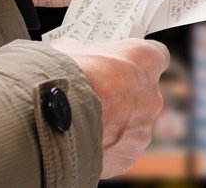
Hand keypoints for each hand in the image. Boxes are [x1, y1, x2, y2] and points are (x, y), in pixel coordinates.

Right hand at [49, 38, 169, 178]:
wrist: (49, 118)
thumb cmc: (64, 77)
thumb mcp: (71, 50)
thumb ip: (85, 52)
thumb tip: (74, 55)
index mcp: (145, 60)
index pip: (155, 55)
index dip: (136, 61)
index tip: (123, 64)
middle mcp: (151, 95)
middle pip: (143, 94)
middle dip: (122, 96)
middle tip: (96, 97)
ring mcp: (142, 129)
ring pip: (131, 126)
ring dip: (113, 124)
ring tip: (84, 122)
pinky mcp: (128, 155)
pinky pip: (119, 150)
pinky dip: (104, 148)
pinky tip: (82, 140)